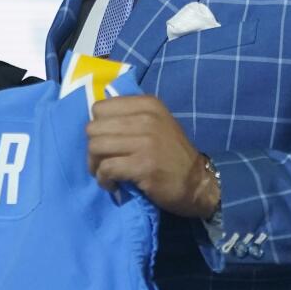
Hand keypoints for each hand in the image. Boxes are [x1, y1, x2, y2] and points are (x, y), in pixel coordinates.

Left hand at [86, 95, 218, 217]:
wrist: (197, 183)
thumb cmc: (171, 154)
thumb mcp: (156, 123)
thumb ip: (129, 117)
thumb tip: (95, 122)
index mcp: (147, 104)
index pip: (100, 108)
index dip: (98, 127)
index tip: (107, 142)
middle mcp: (146, 118)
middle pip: (93, 128)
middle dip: (93, 149)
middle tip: (103, 163)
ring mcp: (145, 142)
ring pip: (96, 147)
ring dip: (95, 165)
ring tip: (106, 175)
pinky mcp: (143, 166)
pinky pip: (106, 168)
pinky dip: (103, 180)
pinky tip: (113, 185)